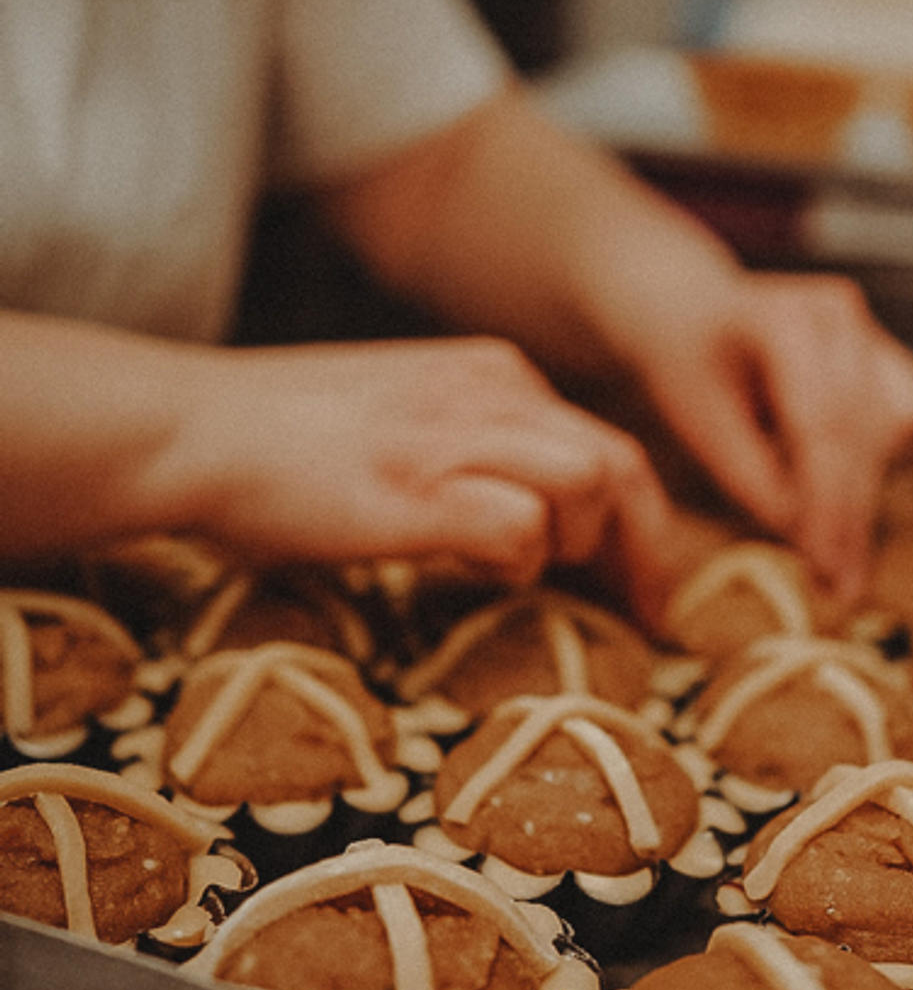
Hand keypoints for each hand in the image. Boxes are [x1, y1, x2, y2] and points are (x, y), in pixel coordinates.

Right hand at [163, 335, 679, 602]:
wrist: (192, 427)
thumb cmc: (277, 440)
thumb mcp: (399, 414)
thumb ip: (465, 445)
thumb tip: (517, 518)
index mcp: (490, 373)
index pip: (606, 441)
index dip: (636, 519)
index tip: (635, 582)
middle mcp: (488, 393)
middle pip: (621, 463)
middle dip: (643, 548)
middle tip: (639, 615)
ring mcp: (452, 438)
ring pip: (590, 481)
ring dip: (578, 545)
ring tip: (532, 579)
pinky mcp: (415, 491)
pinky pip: (519, 526)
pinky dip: (517, 561)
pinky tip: (475, 573)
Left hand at [618, 269, 912, 603]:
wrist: (695, 313)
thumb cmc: (687, 366)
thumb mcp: (698, 422)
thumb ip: (752, 478)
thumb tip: (805, 536)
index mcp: (784, 320)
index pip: (821, 425)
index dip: (827, 502)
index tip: (825, 565)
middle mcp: (839, 316)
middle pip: (859, 433)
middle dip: (850, 515)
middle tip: (843, 583)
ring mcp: (869, 331)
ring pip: (888, 432)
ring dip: (866, 497)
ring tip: (841, 557)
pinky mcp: (886, 355)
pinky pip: (902, 420)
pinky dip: (881, 464)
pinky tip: (849, 499)